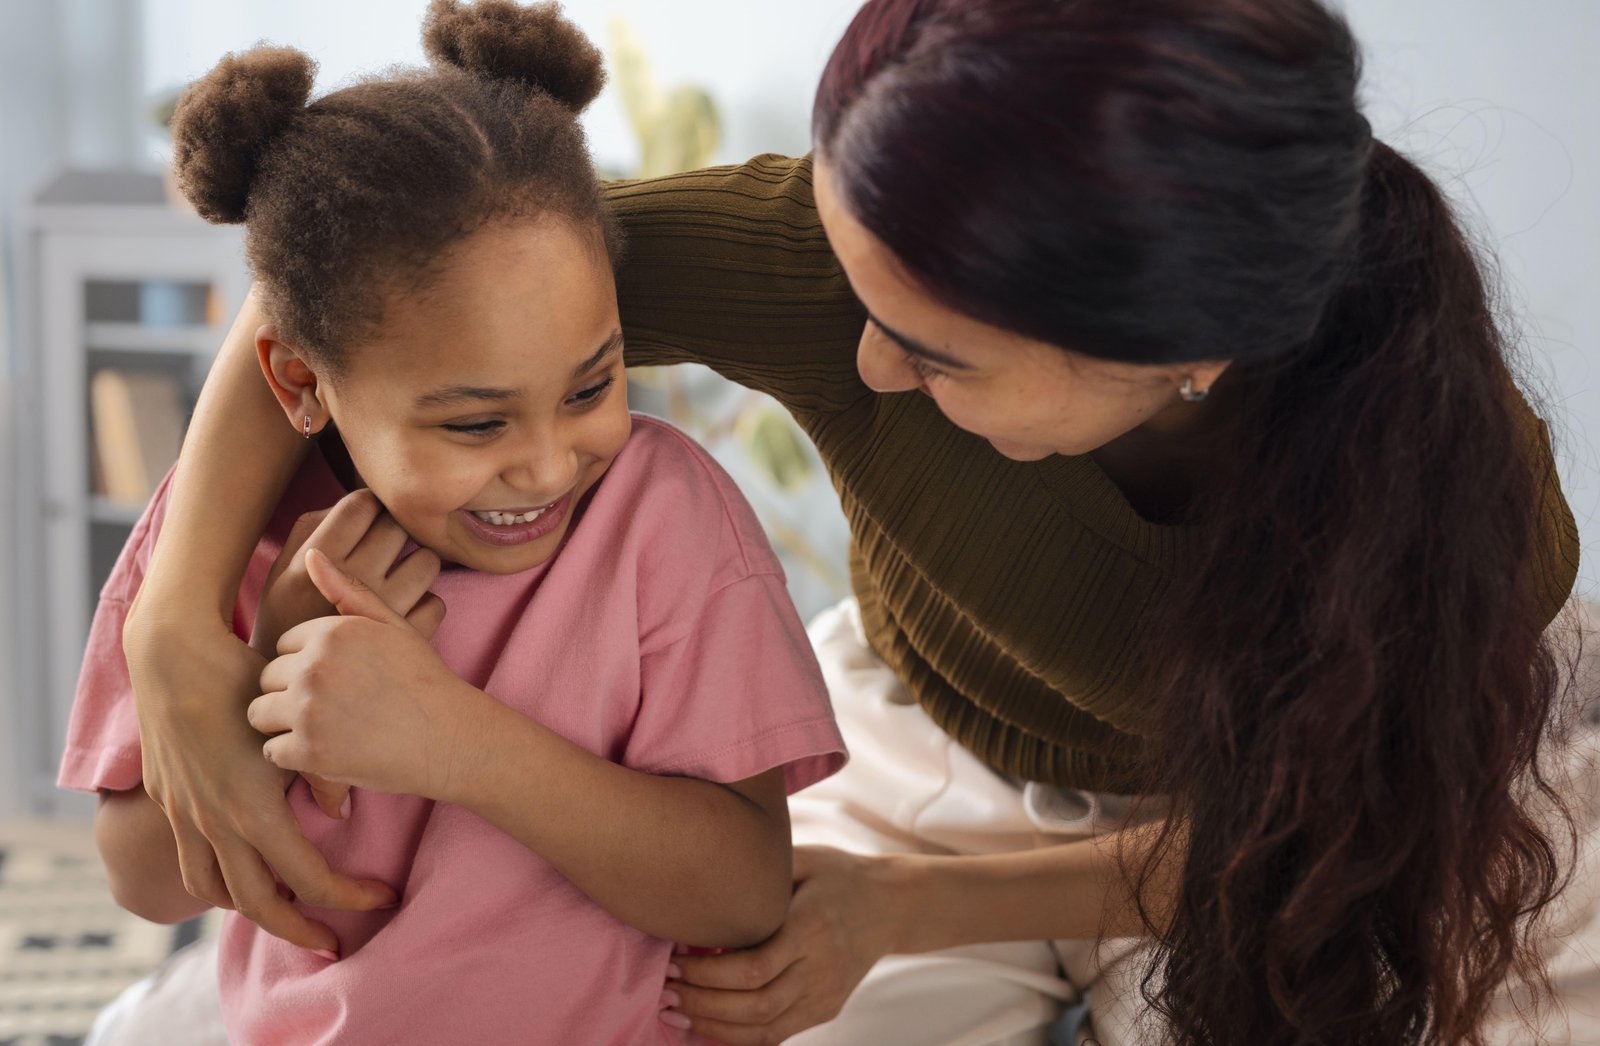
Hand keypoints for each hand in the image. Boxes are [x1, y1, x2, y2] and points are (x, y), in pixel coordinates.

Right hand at [123, 596, 399, 957]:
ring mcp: (185, 816)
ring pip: (215, 891)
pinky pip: (190, 863)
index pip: (309, 880)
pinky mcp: (168, 802)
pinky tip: (240, 873)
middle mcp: (215, 823)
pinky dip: (216, 881)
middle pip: (259, 905)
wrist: (174, 654)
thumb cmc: (245, 679)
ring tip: (286, 912)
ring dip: (251, 909)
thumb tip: (340, 813)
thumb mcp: (294, 726)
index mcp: (253, 810)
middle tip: (333, 943)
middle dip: (300, 930)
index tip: (381, 898)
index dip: (349, 897)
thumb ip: (323, 771)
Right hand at [250, 489, 443, 658]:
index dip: (368, 508)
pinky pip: (437, 602)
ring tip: (394, 582)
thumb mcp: (281, 572)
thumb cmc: (287, 622)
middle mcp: (353, 579)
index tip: (365, 523)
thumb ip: (312, 529)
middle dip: (393, 533)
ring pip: (427, 561)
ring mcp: (385, 611)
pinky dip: (424, 606)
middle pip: (399, 526)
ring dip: (415, 567)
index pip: (363, 503)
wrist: (290, 694)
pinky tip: (401, 615)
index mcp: (317, 558)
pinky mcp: (407, 640)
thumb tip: (359, 501)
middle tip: (380, 552)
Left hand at [250, 490, 445, 815]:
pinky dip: (292, 756)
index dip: (309, 662)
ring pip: (260, 713)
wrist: (450, 739)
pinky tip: (324, 750)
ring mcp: (309, 710)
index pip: (286, 644)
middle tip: (331, 706)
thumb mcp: (394, 627)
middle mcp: (315, 667)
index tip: (338, 678)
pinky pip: (272, 751)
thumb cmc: (423, 681)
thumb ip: (349, 592)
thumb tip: (311, 554)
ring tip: (321, 727)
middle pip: (267, 677)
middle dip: (291, 691)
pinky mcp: (308, 752)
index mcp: (332, 632)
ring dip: (283, 723)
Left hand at [663, 846, 906, 1042]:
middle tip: (665, 990)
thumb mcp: (804, 859)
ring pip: (764, 1027)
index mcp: (812, 926)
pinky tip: (707, 1027)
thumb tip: (702, 874)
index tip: (675, 960)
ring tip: (675, 1013)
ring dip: (713, 1026)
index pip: (754, 966)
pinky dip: (739, 1038)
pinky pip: (778, 1035)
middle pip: (755, 1002)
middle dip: (702, 1002)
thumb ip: (761, 872)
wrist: (892, 904)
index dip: (708, 973)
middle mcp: (821, 966)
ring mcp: (826, 993)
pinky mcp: (827, 1008)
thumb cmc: (838, 874)